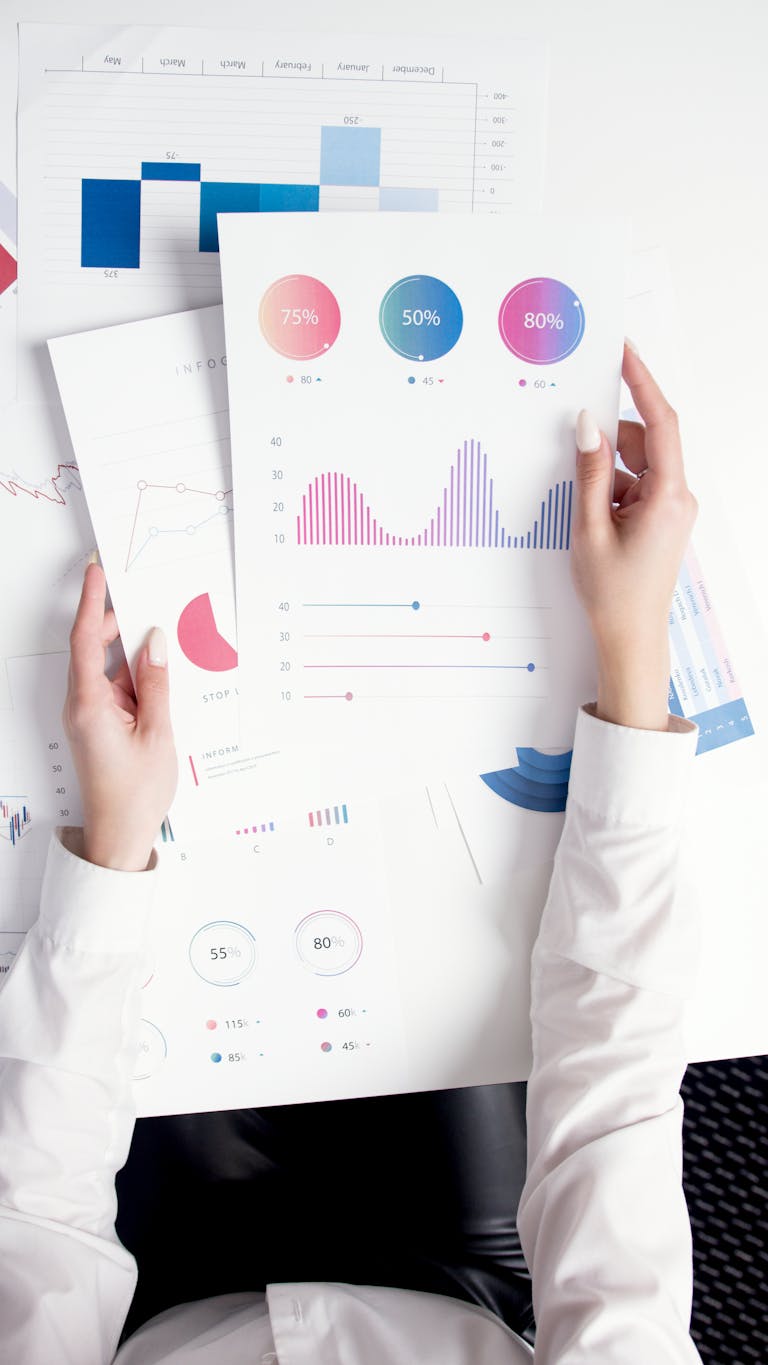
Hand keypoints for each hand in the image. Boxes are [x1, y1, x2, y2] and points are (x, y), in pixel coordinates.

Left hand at [63, 562, 177, 870]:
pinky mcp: (99, 726)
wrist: (120, 836)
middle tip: (144, 597)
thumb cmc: (136, 793)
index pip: (86, 640)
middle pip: (92, 649)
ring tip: (160, 635)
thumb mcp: (158, 734)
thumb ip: (157, 683)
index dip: (91, 603)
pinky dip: (133, 676)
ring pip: (106, 668)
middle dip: (115, 621)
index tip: (97, 573)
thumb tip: (155, 641)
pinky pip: (113, 688)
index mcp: (89, 705)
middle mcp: (81, 706)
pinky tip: (158, 673)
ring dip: (129, 651)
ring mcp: (89, 716)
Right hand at [572, 343, 697, 730]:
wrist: (630, 638)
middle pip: (646, 442)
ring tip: (588, 511)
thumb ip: (589, 470)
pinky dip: (612, 490)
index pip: (661, 422)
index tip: (624, 351)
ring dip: (608, 473)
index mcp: (668, 496)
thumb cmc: (612, 593)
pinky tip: (594, 517)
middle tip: (575, 451)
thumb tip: (587, 423)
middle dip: (610, 442)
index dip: (642, 381)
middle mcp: (678, 497)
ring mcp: (672, 507)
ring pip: (638, 464)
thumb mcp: (590, 528)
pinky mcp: (662, 518)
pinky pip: (636, 485)